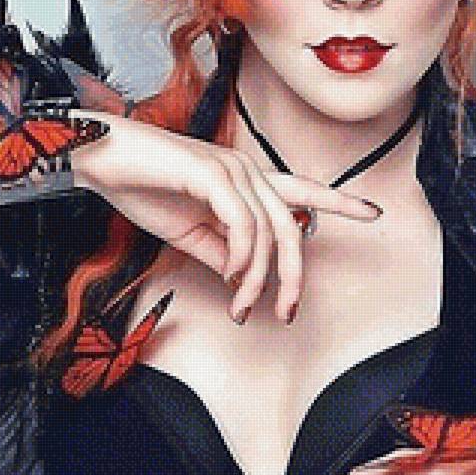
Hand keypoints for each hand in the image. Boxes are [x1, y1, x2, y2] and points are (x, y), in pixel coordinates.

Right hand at [71, 112, 379, 321]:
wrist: (101, 161)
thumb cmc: (142, 189)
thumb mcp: (189, 233)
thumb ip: (222, 253)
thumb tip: (245, 281)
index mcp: (246, 181)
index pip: (303, 190)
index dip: (340, 202)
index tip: (375, 213)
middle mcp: (248, 170)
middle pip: (292, 226)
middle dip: (295, 275)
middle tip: (286, 313)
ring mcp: (232, 169)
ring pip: (269, 233)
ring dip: (258, 279)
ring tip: (243, 306)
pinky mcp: (212, 173)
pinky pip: (243, 223)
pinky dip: (243, 257)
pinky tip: (231, 277)